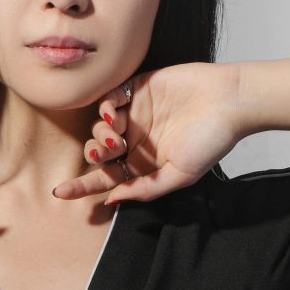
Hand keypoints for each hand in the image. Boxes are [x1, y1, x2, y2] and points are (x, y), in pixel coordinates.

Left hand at [53, 61, 242, 203]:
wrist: (230, 100)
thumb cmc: (211, 140)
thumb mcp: (180, 174)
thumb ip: (146, 188)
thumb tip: (112, 199)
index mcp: (145, 164)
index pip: (108, 178)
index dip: (83, 186)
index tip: (60, 192)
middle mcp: (137, 141)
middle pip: (99, 153)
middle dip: (95, 156)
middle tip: (105, 152)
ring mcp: (136, 115)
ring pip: (99, 127)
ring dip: (99, 133)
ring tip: (114, 133)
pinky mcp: (138, 89)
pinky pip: (109, 98)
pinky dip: (103, 107)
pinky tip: (112, 113)